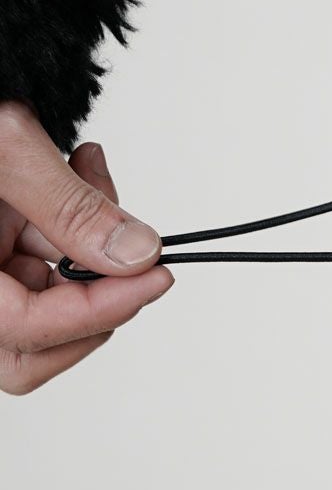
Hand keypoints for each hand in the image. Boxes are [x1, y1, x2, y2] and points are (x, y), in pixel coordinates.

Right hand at [0, 100, 173, 394]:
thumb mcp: (4, 144)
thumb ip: (68, 205)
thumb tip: (136, 254)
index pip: (25, 329)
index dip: (98, 309)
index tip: (158, 275)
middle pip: (29, 345)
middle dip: (93, 301)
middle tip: (137, 258)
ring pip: (46, 294)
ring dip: (88, 241)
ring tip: (90, 168)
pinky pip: (43, 252)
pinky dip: (75, 216)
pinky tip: (80, 163)